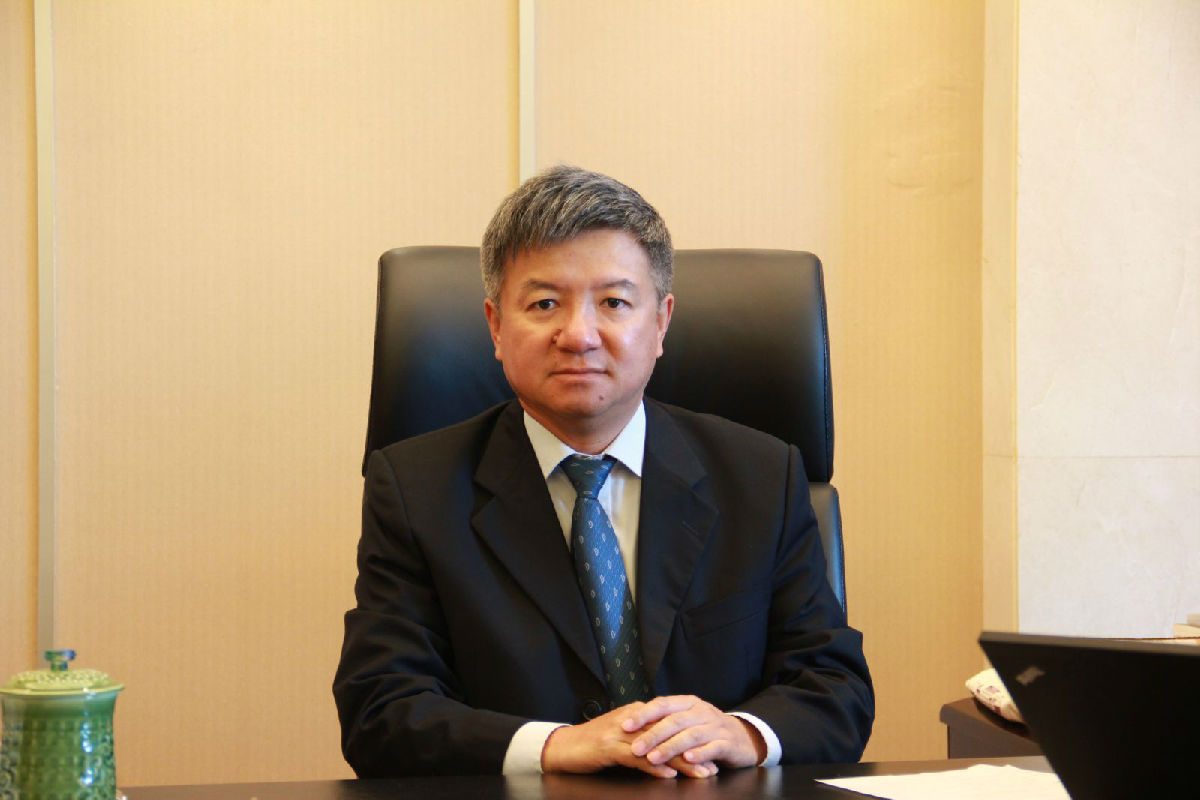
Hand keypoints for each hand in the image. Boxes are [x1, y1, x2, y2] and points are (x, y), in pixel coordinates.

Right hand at [540, 701, 718, 777]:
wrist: (562, 746)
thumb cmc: (592, 744)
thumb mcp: (621, 735)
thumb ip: (642, 735)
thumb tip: (666, 745)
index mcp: (636, 714)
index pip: (671, 726)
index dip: (692, 740)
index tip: (711, 754)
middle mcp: (631, 720)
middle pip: (669, 735)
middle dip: (693, 752)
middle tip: (713, 766)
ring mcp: (620, 733)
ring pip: (658, 746)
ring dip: (681, 761)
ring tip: (701, 774)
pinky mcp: (609, 747)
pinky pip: (637, 757)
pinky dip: (654, 766)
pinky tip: (669, 774)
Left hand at [621, 695, 766, 770]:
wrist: (744, 737)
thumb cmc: (706, 729)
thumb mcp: (687, 719)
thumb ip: (664, 720)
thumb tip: (631, 724)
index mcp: (688, 703)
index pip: (663, 704)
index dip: (643, 714)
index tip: (625, 726)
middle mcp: (701, 712)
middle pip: (674, 721)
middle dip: (653, 735)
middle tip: (635, 748)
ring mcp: (715, 727)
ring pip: (690, 735)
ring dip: (670, 747)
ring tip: (654, 758)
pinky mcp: (728, 743)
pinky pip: (712, 748)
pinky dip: (699, 754)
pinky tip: (687, 760)